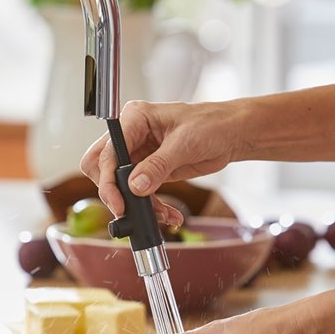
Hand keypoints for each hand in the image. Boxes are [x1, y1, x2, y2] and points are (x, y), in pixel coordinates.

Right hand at [80, 100, 240, 220]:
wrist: (232, 134)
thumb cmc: (212, 124)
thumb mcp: (185, 143)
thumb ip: (158, 165)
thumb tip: (135, 186)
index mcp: (135, 118)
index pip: (107, 151)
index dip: (109, 179)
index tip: (119, 203)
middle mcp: (131, 135)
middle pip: (103, 168)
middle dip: (114, 193)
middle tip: (129, 212)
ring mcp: (139, 154)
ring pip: (120, 185)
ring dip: (137, 205)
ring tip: (162, 215)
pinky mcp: (149, 170)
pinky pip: (139, 193)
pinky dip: (151, 207)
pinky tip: (168, 215)